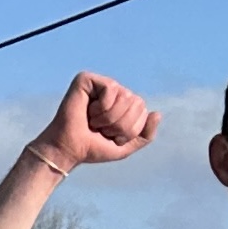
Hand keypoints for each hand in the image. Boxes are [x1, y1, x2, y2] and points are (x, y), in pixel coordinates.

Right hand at [29, 72, 159, 172]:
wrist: (69, 149)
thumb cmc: (93, 147)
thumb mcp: (125, 146)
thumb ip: (145, 134)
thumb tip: (157, 113)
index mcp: (124, 104)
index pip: (143, 111)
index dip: (130, 129)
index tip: (110, 136)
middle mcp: (115, 91)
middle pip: (137, 102)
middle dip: (121, 124)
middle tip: (101, 129)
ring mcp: (101, 84)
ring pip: (125, 96)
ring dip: (109, 117)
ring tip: (94, 121)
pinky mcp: (88, 79)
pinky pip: (111, 89)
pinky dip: (102, 107)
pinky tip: (88, 110)